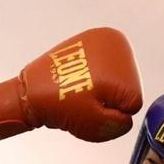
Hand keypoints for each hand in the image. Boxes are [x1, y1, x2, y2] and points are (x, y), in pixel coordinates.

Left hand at [0, 27, 141, 143]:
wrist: (31, 90)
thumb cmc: (61, 105)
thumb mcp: (96, 124)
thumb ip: (122, 123)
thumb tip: (127, 115)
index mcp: (122, 61)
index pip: (133, 100)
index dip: (113, 112)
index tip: (92, 108)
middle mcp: (116, 41)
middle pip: (125, 86)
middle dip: (108, 99)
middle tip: (84, 101)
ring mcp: (102, 38)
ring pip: (114, 78)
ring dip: (101, 89)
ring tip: (80, 91)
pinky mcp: (89, 41)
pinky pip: (102, 69)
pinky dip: (93, 78)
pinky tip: (78, 82)